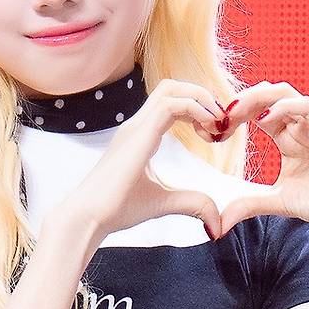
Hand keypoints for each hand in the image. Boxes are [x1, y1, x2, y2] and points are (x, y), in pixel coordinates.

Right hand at [63, 78, 235, 242]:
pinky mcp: (138, 135)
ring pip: (171, 89)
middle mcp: (137, 124)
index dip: (198, 109)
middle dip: (202, 96)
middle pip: (172, 87)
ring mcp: (135, 126)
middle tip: (219, 123)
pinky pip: (170, 105)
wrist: (88, 217)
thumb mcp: (164, 202)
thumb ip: (191, 203)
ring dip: (201, 100)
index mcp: (140, 135)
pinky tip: (208, 129)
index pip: (171, 102)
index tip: (214, 133)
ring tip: (216, 125)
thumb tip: (216, 221)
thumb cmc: (116, 209)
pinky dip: (195, 109)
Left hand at [213, 81, 308, 237]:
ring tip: (236, 111)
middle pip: (268, 94)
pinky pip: (307, 106)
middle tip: (221, 115)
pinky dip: (284, 107)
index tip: (216, 129)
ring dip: (258, 96)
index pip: (258, 111)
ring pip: (285, 92)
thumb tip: (220, 222)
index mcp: (288, 137)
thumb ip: (249, 205)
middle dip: (242, 99)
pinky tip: (265, 120)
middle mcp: (300, 127)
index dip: (236, 114)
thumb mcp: (277, 202)